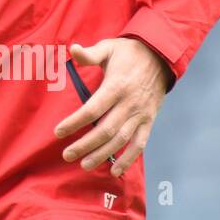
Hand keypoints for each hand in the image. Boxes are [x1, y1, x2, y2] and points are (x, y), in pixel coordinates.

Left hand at [54, 38, 172, 177]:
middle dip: (85, 145)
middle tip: (67, 155)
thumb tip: (72, 49)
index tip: (58, 132)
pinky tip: (115, 171)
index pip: (92, 109)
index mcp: (116, 86)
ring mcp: (140, 114)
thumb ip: (90, 54)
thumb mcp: (108, 47)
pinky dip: (129, 159)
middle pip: (105, 130)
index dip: (74, 122)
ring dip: (103, 155)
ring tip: (84, 165)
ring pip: (121, 140)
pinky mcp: (149, 121)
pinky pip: (140, 144)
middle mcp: (129, 104)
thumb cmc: (129, 53)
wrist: (161, 56)